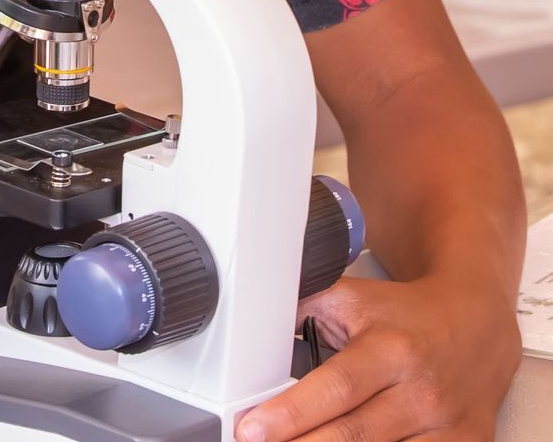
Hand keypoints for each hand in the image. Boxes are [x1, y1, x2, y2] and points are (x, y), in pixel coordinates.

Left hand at [236, 275, 520, 441]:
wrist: (476, 324)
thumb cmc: (405, 314)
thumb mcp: (350, 299)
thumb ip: (302, 313)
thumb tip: (252, 334)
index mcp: (390, 350)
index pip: (335, 389)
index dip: (291, 413)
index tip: (252, 428)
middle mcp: (421, 392)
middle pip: (352, 434)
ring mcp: (446, 426)